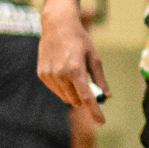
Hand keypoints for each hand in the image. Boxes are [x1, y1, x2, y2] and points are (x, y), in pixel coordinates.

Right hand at [38, 2, 109, 125]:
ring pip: (66, 97)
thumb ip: (100, 79)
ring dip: (73, 93)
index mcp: (76, 70)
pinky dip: (63, 87)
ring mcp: (49, 75)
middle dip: (84, 99)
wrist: (57, 25)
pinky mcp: (42, 75)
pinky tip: (63, 70)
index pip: (87, 97)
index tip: (101, 122)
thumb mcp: (94, 57)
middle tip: (89, 85)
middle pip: (76, 100)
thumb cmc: (80, 40)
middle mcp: (60, 75)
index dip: (95, 111)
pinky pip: (56, 90)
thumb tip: (106, 97)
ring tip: (75, 72)